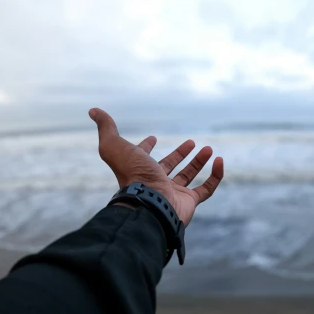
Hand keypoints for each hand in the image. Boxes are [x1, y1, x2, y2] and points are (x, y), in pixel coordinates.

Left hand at [89, 108, 223, 226]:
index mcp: (138, 170)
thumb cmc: (132, 174)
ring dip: (198, 162)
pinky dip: (216, 175)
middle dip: (179, 154)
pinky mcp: (189, 202)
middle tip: (191, 142)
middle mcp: (154, 182)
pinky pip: (206, 189)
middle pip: (169, 167)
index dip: (146, 147)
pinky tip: (220, 161)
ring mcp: (172, 193)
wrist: (149, 203)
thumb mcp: (114, 145)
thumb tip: (93, 110)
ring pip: (188, 176)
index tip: (152, 138)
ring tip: (208, 148)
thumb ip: (106, 127)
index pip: (143, 157)